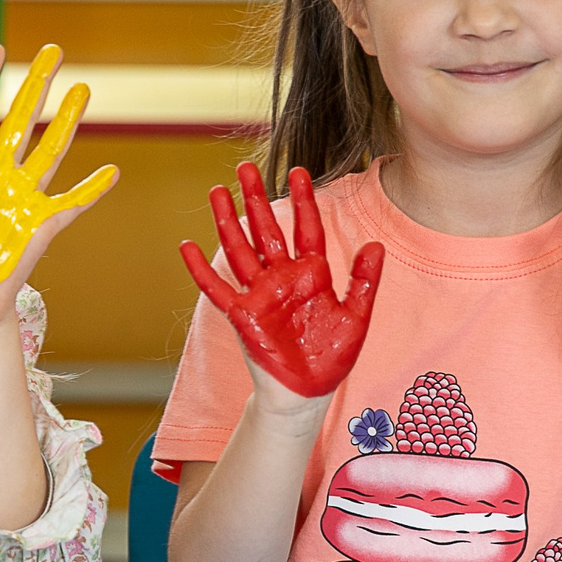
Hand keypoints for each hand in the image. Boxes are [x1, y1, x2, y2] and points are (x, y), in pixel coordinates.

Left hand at [0, 43, 118, 304]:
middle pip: (21, 120)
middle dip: (38, 84)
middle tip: (54, 49)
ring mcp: (21, 199)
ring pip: (50, 149)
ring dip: (68, 121)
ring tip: (84, 89)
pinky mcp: (40, 227)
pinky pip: (72, 204)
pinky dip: (91, 190)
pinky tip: (112, 171)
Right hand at [180, 162, 382, 399]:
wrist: (307, 393)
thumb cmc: (331, 357)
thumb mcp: (356, 317)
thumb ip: (364, 282)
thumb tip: (375, 245)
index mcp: (311, 275)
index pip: (305, 228)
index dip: (303, 200)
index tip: (299, 171)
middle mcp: (282, 278)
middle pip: (266, 229)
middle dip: (256, 198)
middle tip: (246, 168)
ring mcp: (259, 295)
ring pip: (240, 250)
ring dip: (228, 221)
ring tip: (217, 191)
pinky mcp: (242, 315)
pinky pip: (217, 289)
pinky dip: (201, 269)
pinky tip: (187, 246)